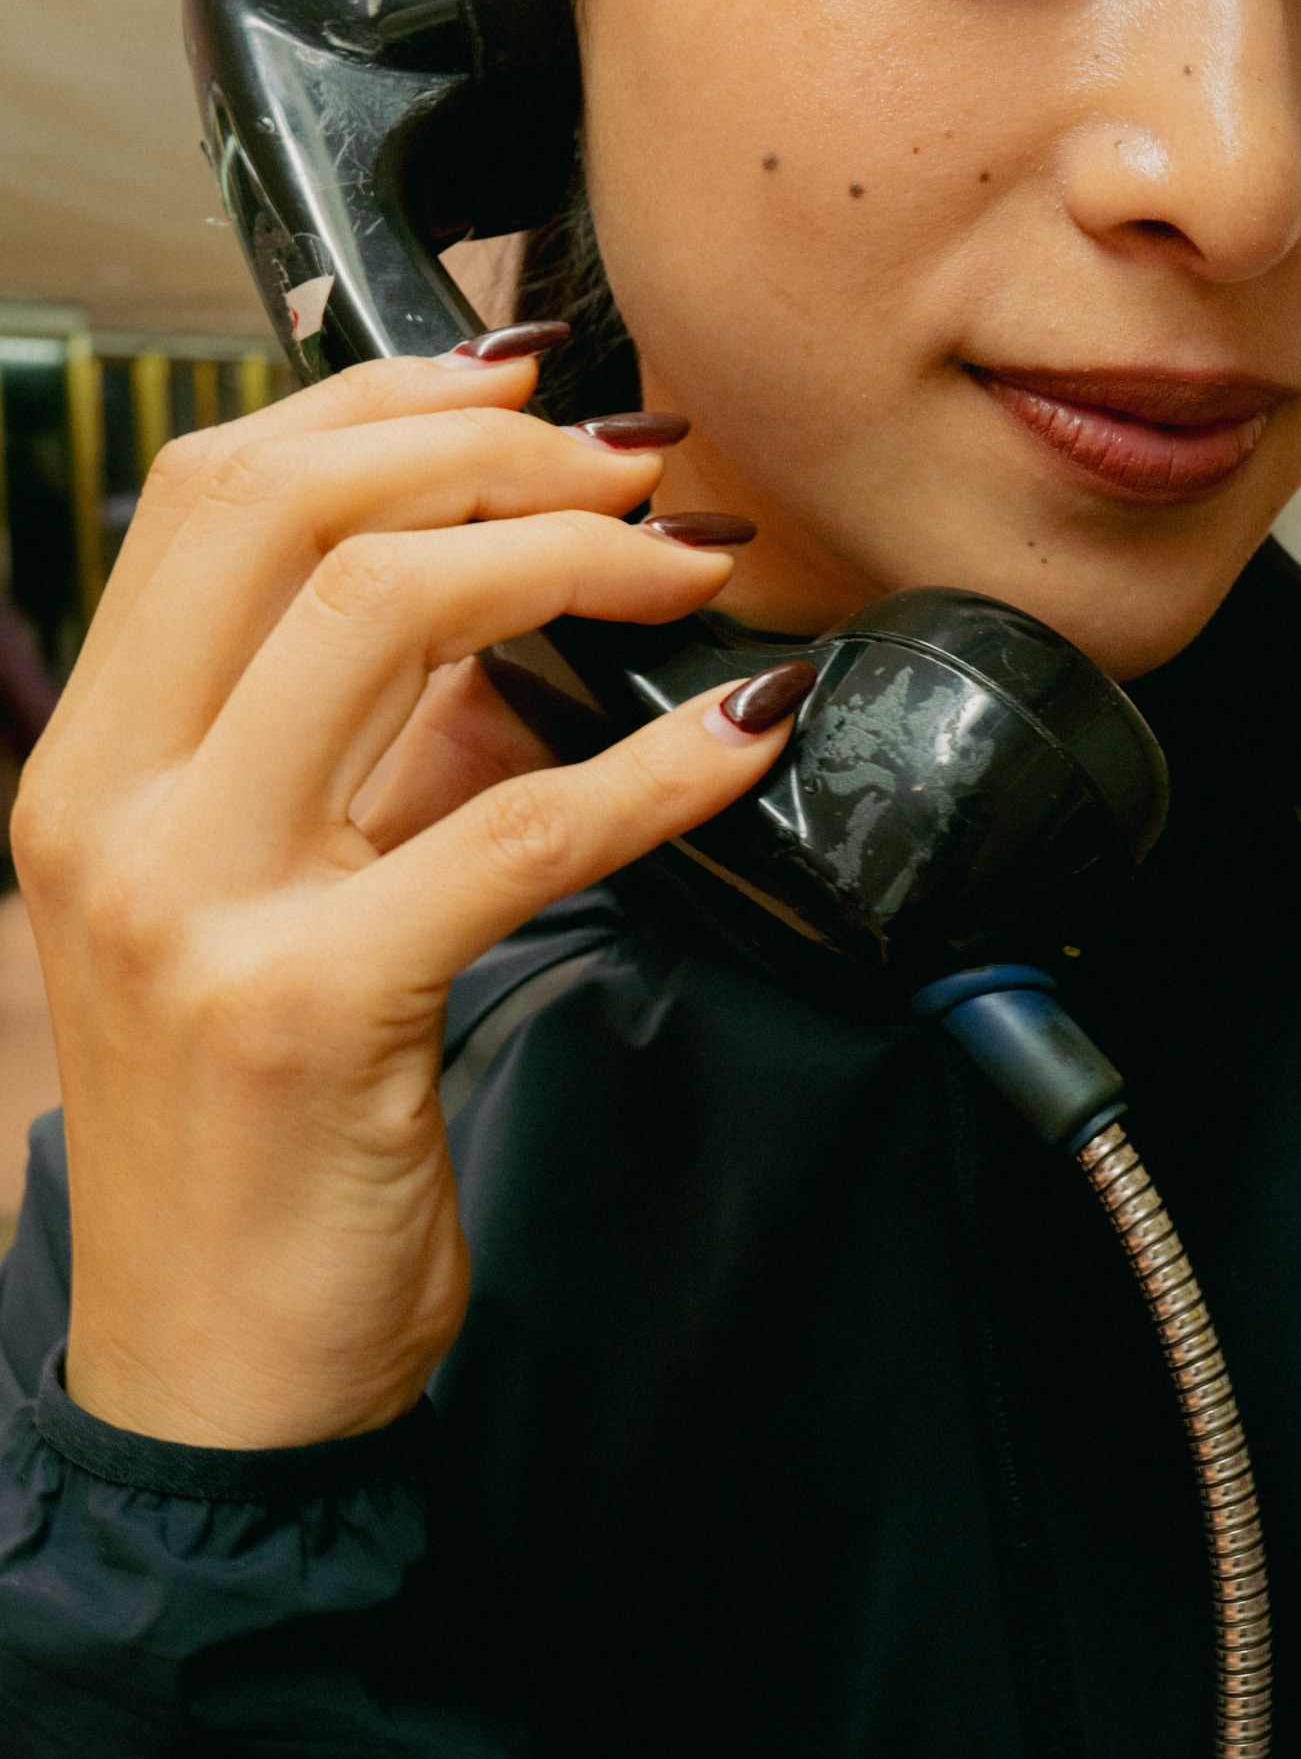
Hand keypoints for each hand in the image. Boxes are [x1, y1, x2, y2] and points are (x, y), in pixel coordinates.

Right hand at [14, 348, 799, 1448]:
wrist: (217, 1374)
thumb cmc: (260, 1146)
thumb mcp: (293, 911)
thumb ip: (384, 765)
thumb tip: (538, 625)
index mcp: (93, 767)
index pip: (210, 497)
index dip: (377, 403)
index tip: (521, 384)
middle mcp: (110, 811)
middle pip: (286, 512)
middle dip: (486, 451)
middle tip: (638, 467)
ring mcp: (192, 903)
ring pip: (386, 617)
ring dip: (573, 558)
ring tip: (691, 563)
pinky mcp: (312, 1005)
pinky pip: (515, 824)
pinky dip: (658, 761)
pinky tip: (749, 732)